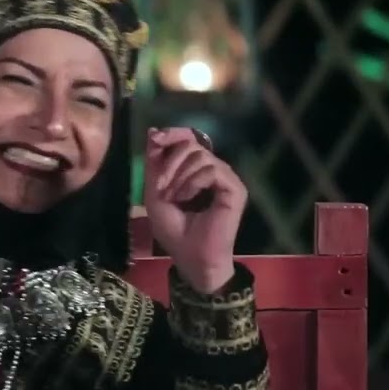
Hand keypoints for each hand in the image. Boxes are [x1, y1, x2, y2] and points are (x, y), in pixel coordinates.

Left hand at [143, 127, 246, 293]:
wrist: (190, 257)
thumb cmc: (174, 231)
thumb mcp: (155, 193)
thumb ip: (154, 164)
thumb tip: (153, 132)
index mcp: (196, 171)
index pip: (189, 140)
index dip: (173, 134)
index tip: (156, 138)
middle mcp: (213, 171)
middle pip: (192, 144)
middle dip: (169, 160)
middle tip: (160, 185)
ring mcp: (226, 179)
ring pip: (200, 155)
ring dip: (179, 175)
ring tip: (173, 197)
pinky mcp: (235, 188)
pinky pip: (212, 169)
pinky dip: (193, 181)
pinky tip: (186, 197)